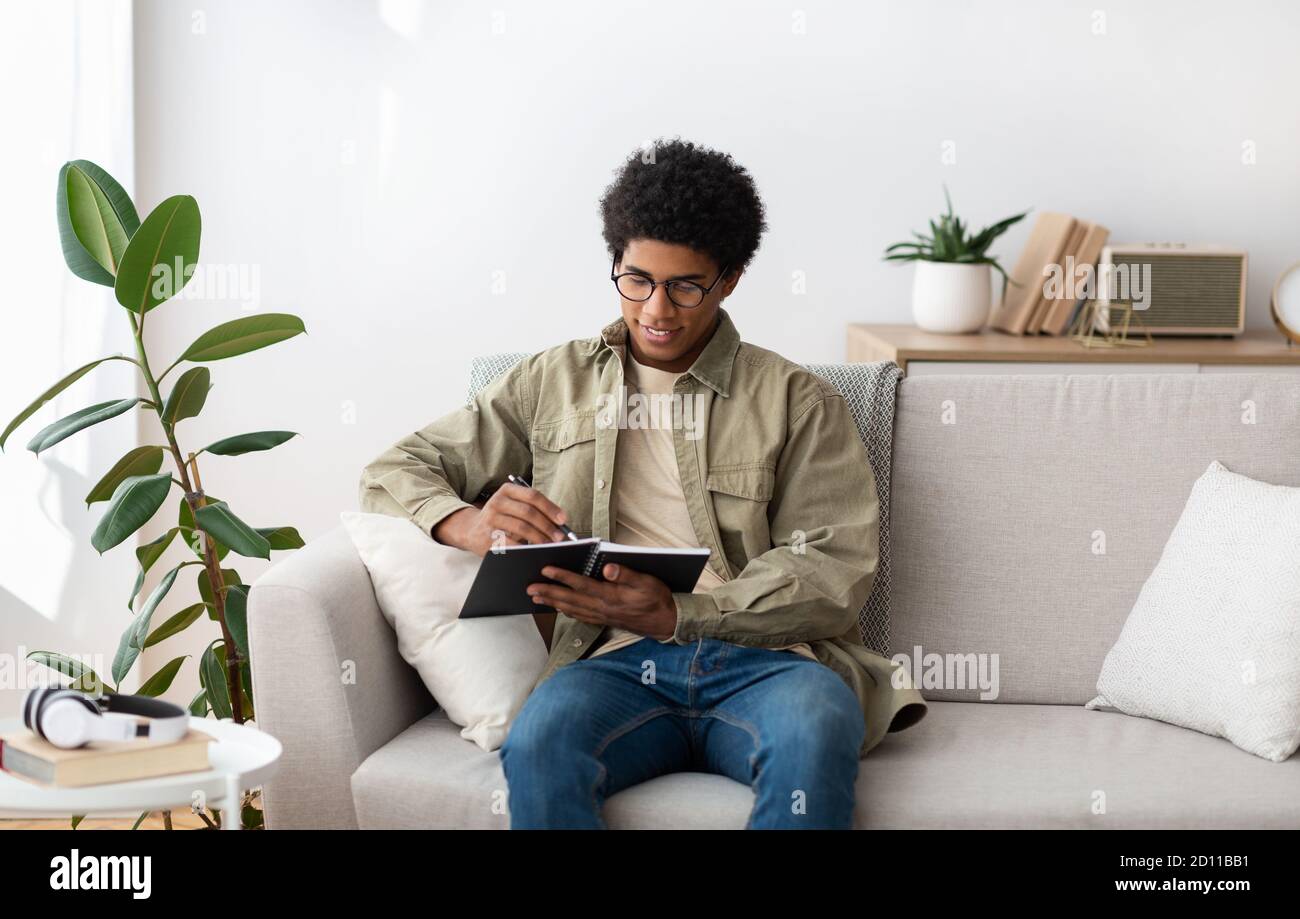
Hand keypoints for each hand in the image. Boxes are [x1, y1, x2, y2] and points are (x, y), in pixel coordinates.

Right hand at [433, 483, 568, 556]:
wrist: (472, 530)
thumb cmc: (502, 518)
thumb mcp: (514, 507)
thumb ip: (534, 510)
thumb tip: (560, 524)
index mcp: (507, 490)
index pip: (532, 495)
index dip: (550, 508)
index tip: (563, 519)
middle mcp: (497, 501)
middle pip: (528, 512)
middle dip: (547, 525)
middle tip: (560, 537)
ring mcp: (491, 519)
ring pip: (521, 528)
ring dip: (539, 538)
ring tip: (551, 546)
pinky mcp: (487, 537)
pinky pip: (511, 543)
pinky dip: (525, 548)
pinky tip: (535, 552)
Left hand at [527, 564, 677, 640]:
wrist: (665, 622)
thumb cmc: (656, 598)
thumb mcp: (646, 581)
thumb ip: (626, 574)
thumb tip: (606, 567)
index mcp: (611, 596)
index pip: (581, 584)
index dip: (562, 576)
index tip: (546, 569)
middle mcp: (602, 608)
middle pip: (570, 599)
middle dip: (548, 592)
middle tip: (529, 588)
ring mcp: (601, 616)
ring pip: (571, 609)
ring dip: (552, 603)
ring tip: (536, 597)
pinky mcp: (603, 620)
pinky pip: (579, 616)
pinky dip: (565, 611)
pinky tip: (558, 608)